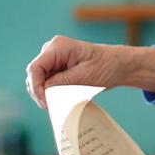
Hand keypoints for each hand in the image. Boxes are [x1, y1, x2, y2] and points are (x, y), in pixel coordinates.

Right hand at [24, 35, 154, 108]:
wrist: (120, 66)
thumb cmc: (107, 66)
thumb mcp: (85, 76)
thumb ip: (62, 82)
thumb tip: (43, 91)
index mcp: (59, 46)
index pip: (35, 69)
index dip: (36, 87)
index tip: (46, 103)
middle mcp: (52, 50)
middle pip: (34, 75)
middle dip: (40, 93)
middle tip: (52, 108)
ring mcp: (54, 59)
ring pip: (39, 80)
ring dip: (45, 94)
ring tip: (59, 104)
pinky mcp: (57, 68)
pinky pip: (47, 82)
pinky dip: (51, 93)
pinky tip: (61, 100)